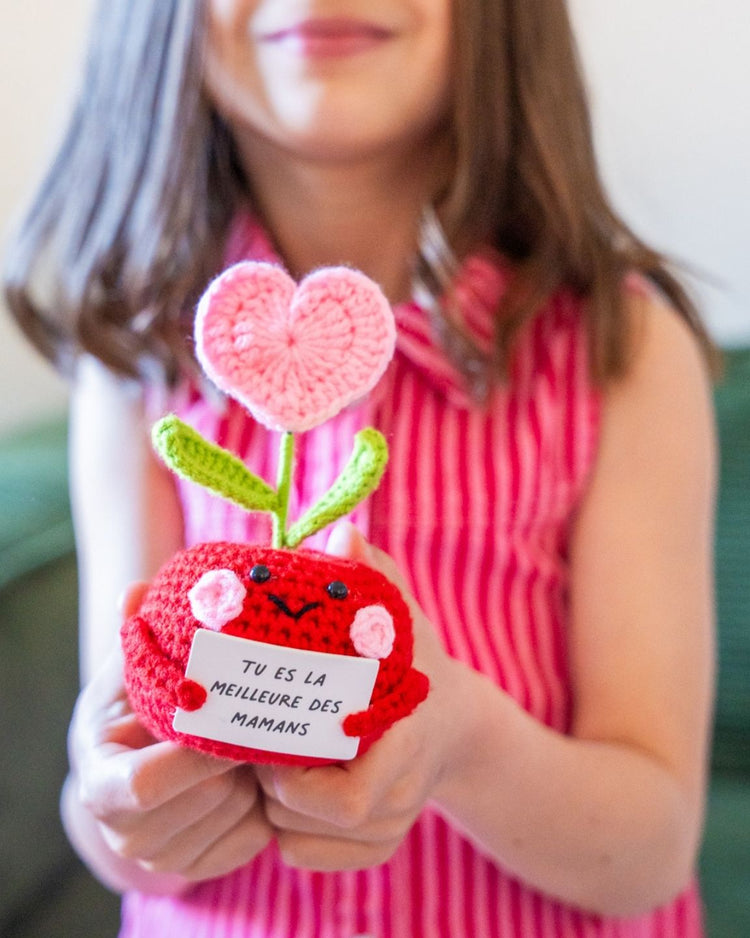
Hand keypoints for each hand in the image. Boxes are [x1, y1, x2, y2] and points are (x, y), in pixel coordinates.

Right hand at [66, 583, 273, 886]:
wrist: (141, 760)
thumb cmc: (138, 704)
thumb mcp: (130, 668)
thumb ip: (136, 631)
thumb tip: (136, 592)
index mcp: (101, 781)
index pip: (145, 784)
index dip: (193, 754)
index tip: (229, 713)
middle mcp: (124, 830)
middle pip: (205, 796)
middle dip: (236, 754)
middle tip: (254, 715)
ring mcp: (163, 856)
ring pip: (237, 814)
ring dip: (255, 775)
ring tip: (252, 740)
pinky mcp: (202, 866)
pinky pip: (255, 836)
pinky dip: (266, 804)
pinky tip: (256, 772)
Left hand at [256, 523, 465, 871]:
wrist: (456, 724)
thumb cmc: (418, 663)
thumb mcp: (403, 616)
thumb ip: (375, 576)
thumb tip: (342, 534)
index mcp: (407, 744)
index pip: (351, 800)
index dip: (297, 784)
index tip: (269, 745)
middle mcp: (401, 798)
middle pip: (310, 824)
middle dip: (269, 788)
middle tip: (250, 745)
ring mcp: (390, 830)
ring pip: (300, 843)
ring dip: (271, 808)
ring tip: (262, 761)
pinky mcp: (376, 848)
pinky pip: (307, 857)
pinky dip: (286, 832)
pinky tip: (285, 791)